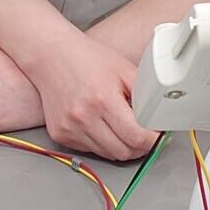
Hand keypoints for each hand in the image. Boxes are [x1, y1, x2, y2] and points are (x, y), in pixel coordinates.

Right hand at [26, 25, 156, 159]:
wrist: (51, 56)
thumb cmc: (88, 58)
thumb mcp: (124, 70)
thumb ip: (144, 95)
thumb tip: (158, 119)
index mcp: (103, 99)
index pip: (136, 137)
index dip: (153, 140)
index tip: (157, 137)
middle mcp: (84, 117)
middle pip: (123, 151)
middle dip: (139, 147)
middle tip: (144, 135)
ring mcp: (69, 128)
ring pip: (107, 154)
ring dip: (120, 146)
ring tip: (121, 128)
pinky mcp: (60, 134)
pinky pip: (89, 149)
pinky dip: (100, 143)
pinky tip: (100, 125)